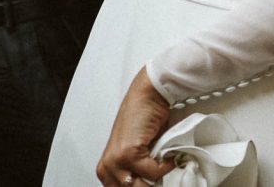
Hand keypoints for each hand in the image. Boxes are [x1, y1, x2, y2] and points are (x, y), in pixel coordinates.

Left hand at [95, 68, 174, 186]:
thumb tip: (150, 184)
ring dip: (157, 176)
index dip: (140, 186)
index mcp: (105, 170)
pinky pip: (152, 172)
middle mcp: (106, 168)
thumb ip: (136, 171)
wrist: (147, 96)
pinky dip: (164, 166)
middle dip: (149, 184)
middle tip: (162, 175)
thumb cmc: (144, 120)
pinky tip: (167, 155)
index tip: (153, 183)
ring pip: (140, 186)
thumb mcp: (136, 152)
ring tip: (164, 163)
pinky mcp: (128, 153)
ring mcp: (115, 161)